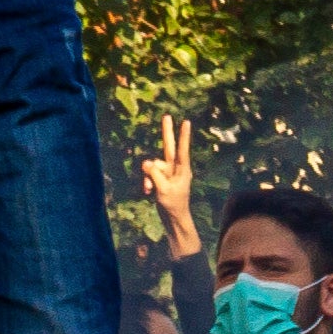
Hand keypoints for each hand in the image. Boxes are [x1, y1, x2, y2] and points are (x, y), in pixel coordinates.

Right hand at [137, 113, 199, 255]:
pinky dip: (147, 182)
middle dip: (167, 132)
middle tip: (167, 115)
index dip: (183, 135)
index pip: (182, 149)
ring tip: (151, 190)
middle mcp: (175, 168)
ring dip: (148, 177)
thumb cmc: (173, 204)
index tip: (187, 121)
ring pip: (152, 166)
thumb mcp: (163, 189)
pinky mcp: (161, 178)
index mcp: (182, 169)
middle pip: (169, 146)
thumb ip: (154, 174)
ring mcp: (168, 172)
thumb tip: (145, 161)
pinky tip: (148, 192)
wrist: (173, 218)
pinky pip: (149, 174)